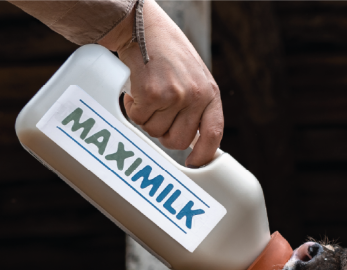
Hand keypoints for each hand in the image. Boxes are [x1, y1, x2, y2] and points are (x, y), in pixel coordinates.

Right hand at [98, 0, 222, 166]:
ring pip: (155, 132)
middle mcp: (196, 96)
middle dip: (164, 134)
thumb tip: (195, 143)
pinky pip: (138, 119)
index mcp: (210, 94)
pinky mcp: (152, 94)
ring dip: (146, 119)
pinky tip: (136, 90)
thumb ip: (197, 106)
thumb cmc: (167, 54)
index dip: (204, 155)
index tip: (194, 164)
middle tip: (157, 115)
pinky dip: (132, 109)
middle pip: (178, 141)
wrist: (143, 28)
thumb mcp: (194, 78)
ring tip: (148, 96)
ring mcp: (175, 96)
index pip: (213, 133)